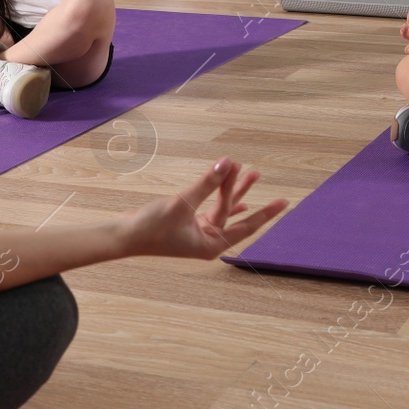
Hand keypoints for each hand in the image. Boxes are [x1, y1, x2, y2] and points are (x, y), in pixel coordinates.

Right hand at [124, 157, 287, 258]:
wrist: (124, 236)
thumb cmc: (151, 227)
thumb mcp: (183, 203)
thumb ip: (207, 183)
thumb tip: (227, 163)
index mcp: (211, 245)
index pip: (246, 227)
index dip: (266, 213)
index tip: (284, 202)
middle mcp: (209, 241)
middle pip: (232, 212)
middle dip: (241, 190)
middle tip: (256, 172)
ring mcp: (199, 233)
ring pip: (223, 207)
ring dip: (232, 189)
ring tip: (248, 173)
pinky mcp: (189, 223)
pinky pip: (211, 208)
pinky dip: (221, 198)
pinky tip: (234, 193)